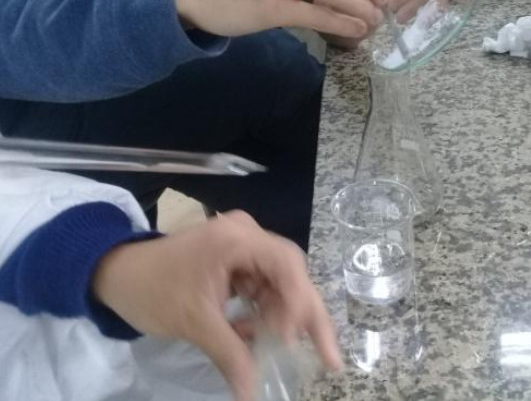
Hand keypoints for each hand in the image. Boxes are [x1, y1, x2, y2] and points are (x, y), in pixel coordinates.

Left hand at [92, 211, 341, 400]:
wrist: (113, 274)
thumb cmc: (151, 290)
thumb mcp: (194, 323)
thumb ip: (230, 354)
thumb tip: (252, 394)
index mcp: (237, 238)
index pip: (286, 263)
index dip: (298, 302)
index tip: (292, 340)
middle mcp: (247, 235)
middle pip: (290, 274)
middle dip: (305, 316)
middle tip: (328, 357)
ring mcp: (243, 246)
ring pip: (280, 283)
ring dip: (282, 318)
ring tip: (281, 349)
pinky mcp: (236, 261)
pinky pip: (262, 286)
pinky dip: (263, 313)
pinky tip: (255, 335)